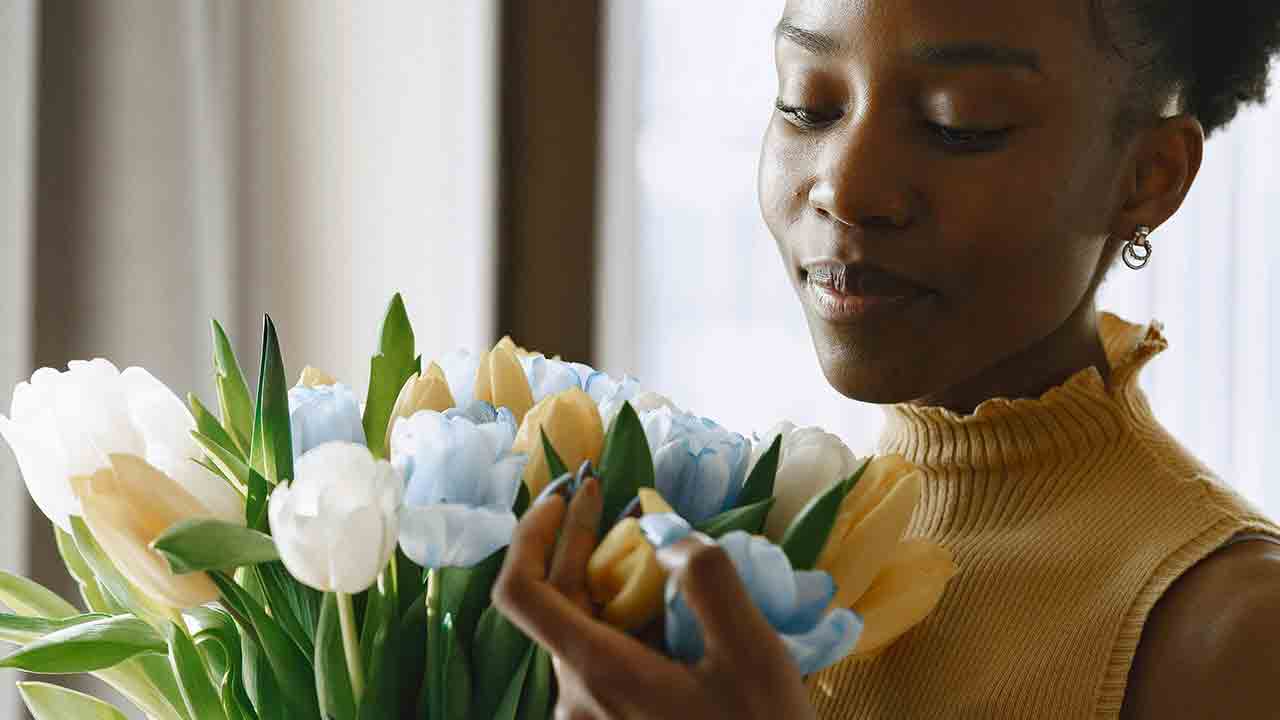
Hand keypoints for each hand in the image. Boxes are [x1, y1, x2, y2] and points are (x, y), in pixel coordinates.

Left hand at [491, 477, 815, 719]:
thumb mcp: (752, 653)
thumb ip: (706, 580)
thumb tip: (664, 538)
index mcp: (600, 674)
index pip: (520, 593)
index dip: (530, 534)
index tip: (563, 496)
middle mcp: (577, 699)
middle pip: (557, 603)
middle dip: (576, 539)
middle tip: (602, 492)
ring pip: (582, 630)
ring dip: (605, 580)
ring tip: (646, 545)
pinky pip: (602, 660)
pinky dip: (622, 619)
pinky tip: (662, 603)